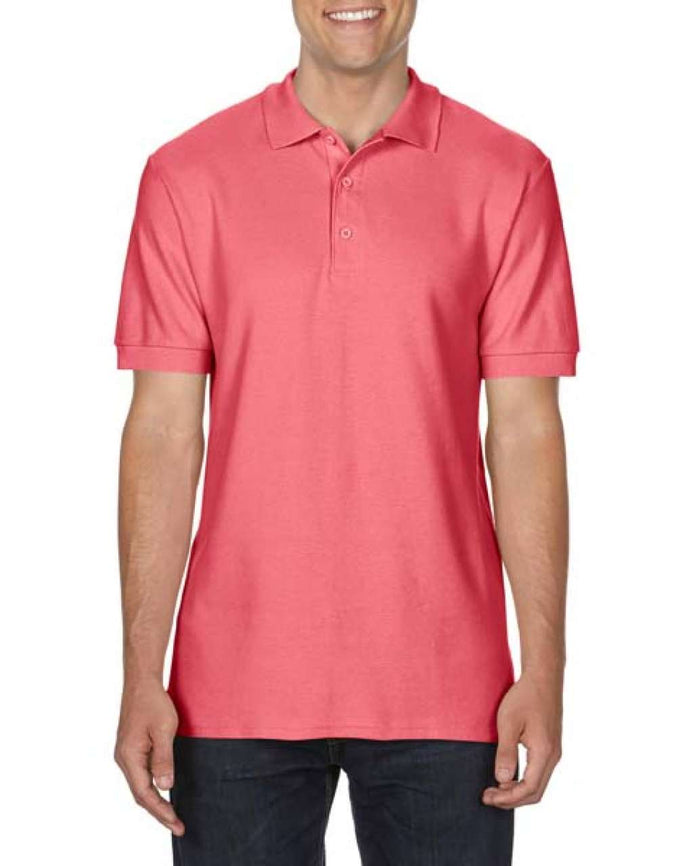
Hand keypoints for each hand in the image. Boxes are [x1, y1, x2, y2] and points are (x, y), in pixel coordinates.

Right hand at [114, 677, 184, 835]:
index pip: (145, 794)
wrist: (141, 682)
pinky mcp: (132, 748)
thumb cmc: (153, 702)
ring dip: (156, 801)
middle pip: (141, 794)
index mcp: (129, 757)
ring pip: (140, 785)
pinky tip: (165, 790)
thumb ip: (163, 758)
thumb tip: (165, 786)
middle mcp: (124, 759)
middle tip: (178, 825)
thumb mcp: (163, 729)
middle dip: (159, 811)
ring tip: (172, 815)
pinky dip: (153, 787)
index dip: (161, 811)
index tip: (177, 823)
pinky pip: (141, 774)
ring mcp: (127, 754)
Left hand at [482, 671, 562, 808]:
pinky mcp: (550, 746)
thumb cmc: (525, 696)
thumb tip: (502, 780)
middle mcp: (553, 756)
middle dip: (511, 799)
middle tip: (488, 797)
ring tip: (494, 789)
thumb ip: (506, 752)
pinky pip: (539, 772)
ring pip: (538, 784)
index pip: (529, 789)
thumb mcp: (508, 723)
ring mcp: (554, 751)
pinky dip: (523, 781)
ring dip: (517, 791)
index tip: (487, 797)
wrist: (543, 677)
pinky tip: (507, 776)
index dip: (507, 798)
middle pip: (535, 792)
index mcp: (544, 752)